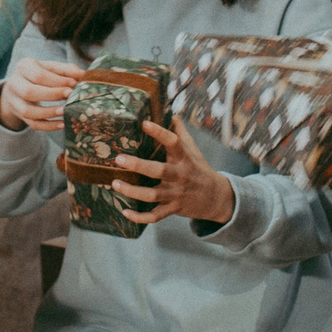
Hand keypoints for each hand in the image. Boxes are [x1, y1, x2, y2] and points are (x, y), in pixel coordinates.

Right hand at [0, 57, 87, 132]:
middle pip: (29, 92)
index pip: (38, 75)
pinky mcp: (19, 115)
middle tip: (70, 96)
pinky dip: (49, 126)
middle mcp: (14, 84)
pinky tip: (63, 123)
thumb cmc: (40, 73)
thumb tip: (83, 75)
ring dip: (49, 112)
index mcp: (23, 67)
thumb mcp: (51, 68)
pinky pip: (32, 124)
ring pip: (28, 111)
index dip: (57, 81)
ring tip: (66, 111)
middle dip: (52, 95)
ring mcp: (14, 101)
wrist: (20, 85)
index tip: (73, 84)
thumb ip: (66, 70)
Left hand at [110, 119, 236, 227]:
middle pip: (158, 171)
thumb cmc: (200, 170)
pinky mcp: (173, 209)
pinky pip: (155, 216)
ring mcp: (176, 194)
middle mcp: (180, 176)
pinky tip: (125, 212)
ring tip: (115, 183)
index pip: (173, 142)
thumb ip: (182, 133)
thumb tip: (172, 114)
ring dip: (132, 191)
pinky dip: (139, 217)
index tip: (144, 124)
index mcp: (185, 159)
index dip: (159, 133)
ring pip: (152, 195)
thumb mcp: (194, 151)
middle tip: (119, 159)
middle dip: (138, 165)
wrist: (216, 198)